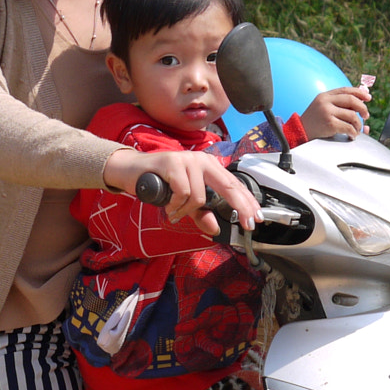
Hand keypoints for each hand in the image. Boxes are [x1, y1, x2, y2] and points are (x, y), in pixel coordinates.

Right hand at [102, 147, 260, 237]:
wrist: (133, 171)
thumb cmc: (161, 184)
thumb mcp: (184, 202)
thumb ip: (200, 214)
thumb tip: (215, 229)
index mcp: (209, 167)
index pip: (234, 184)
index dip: (247, 202)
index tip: (255, 219)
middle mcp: (202, 160)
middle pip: (229, 186)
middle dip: (240, 207)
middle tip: (246, 224)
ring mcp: (188, 160)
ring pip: (199, 196)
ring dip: (186, 210)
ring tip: (175, 211)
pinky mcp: (173, 163)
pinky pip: (182, 193)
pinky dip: (175, 204)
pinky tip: (168, 205)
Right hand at [300, 84, 371, 139]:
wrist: (299, 132)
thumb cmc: (314, 121)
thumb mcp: (323, 107)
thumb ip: (339, 103)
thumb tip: (362, 98)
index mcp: (325, 95)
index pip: (346, 90)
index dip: (359, 93)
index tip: (368, 98)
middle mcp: (326, 101)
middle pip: (351, 100)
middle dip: (362, 108)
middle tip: (366, 115)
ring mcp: (327, 112)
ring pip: (352, 115)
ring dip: (358, 124)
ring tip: (357, 129)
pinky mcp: (329, 123)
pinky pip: (348, 127)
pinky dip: (353, 132)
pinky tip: (352, 135)